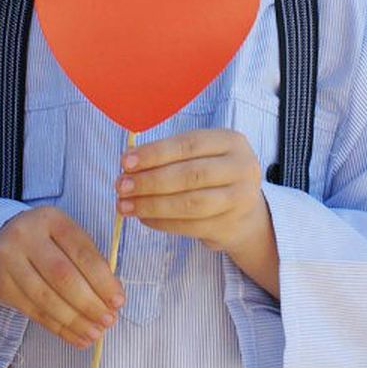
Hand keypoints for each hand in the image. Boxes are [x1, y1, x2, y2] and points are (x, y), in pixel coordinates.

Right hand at [0, 206, 126, 349]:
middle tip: (108, 321)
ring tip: (94, 333)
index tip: (118, 301)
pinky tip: (75, 336)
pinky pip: (33, 312)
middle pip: (62, 276)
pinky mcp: (1, 286)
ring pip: (46, 298)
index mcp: (51, 219)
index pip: (82, 252)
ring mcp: (9, 261)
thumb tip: (112, 298)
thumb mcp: (68, 238)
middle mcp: (26, 236)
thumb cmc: (47, 241)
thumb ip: (90, 262)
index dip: (103, 280)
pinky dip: (58, 328)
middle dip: (89, 303)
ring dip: (74, 321)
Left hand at [115, 127, 266, 255]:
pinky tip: (143, 218)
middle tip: (121, 186)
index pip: (188, 145)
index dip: (155, 153)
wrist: (246, 213)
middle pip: (190, 175)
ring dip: (152, 205)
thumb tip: (129, 163)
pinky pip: (190, 226)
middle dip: (150, 181)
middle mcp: (241, 168)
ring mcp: (240, 199)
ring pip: (190, 203)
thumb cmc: (213, 175)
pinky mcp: (230, 226)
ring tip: (125, 205)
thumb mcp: (201, 154)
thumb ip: (170, 155)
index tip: (125, 162)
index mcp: (231, 141)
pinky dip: (162, 222)